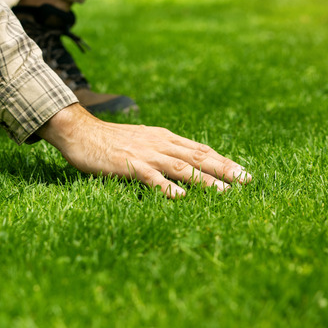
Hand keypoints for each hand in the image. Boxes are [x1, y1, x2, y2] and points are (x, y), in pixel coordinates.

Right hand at [37, 103, 251, 197]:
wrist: (80, 131)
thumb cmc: (109, 140)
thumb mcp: (141, 140)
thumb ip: (161, 149)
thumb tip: (181, 162)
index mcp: (164, 138)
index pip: (200, 150)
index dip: (223, 161)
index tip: (243, 173)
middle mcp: (160, 143)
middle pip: (198, 157)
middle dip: (225, 170)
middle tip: (247, 181)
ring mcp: (146, 154)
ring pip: (182, 167)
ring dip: (205, 180)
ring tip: (225, 193)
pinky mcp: (129, 165)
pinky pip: (152, 177)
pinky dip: (167, 186)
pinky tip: (181, 197)